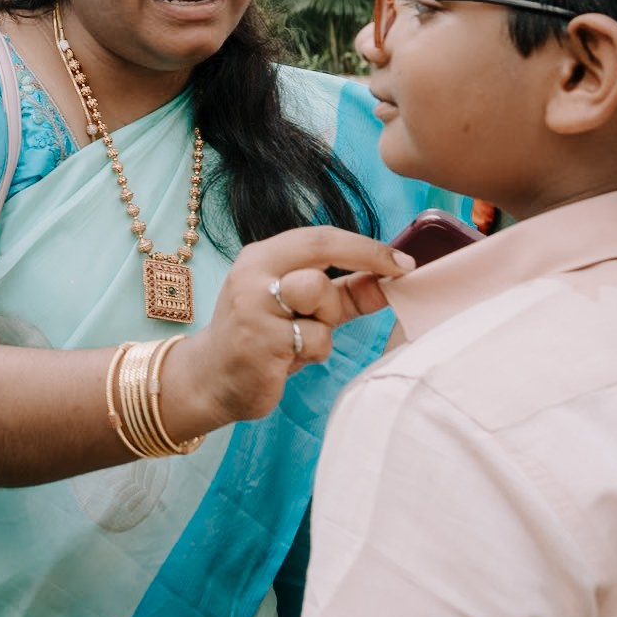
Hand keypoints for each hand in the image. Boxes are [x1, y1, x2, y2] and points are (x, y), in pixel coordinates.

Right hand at [163, 226, 417, 432]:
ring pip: (320, 299)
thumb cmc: (262, 338)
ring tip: (299, 339)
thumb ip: (344, 293)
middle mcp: (252, 274)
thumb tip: (393, 281)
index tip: (405, 262)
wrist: (212, 378)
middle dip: (346, 283)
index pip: (321, 237)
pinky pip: (316, 341)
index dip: (367, 247)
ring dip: (324, 325)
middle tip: (360, 296)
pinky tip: (286, 359)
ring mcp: (253, 306)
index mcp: (261, 257)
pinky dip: (314, 353)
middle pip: (321, 260)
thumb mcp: (301, 308)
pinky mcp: (260, 341)